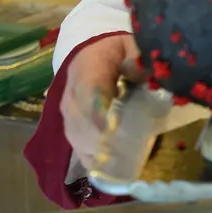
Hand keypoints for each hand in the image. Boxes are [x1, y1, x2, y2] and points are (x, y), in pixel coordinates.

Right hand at [60, 34, 145, 169]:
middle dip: (96, 139)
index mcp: (88, 65)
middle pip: (78, 118)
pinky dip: (86, 154)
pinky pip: (73, 139)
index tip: (111, 129)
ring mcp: (67, 107)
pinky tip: (101, 168)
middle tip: (117, 155)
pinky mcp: (69, 120)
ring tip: (112, 166)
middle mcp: (71, 89)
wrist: (92, 50)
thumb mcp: (131, 44)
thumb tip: (144, 73)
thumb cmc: (116, 48)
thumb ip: (138, 57)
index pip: (89, 90)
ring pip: (73, 132)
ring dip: (91, 150)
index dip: (98, 111)